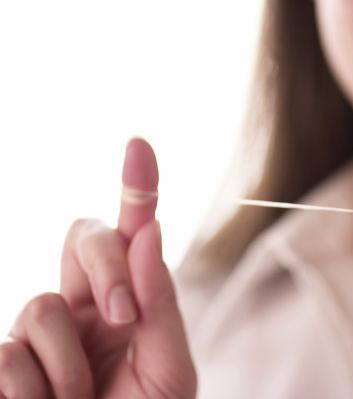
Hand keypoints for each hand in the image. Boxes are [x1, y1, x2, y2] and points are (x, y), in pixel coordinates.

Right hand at [0, 138, 196, 397]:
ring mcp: (38, 334)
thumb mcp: (169, 369)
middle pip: (82, 236)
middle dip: (105, 265)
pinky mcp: (3, 365)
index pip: (131, 235)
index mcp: (128, 303)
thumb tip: (150, 232)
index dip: (134, 188)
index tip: (139, 144)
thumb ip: (161, 304)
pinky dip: (35, 390)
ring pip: (39, 304)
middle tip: (126, 318)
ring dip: (70, 363)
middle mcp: (82, 306)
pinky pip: (8, 353)